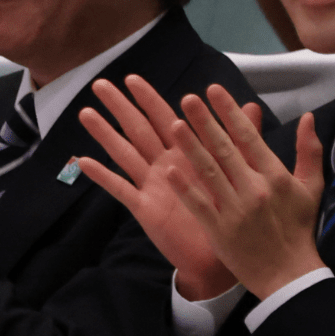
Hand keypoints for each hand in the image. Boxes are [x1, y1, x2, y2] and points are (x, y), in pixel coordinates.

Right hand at [78, 75, 241, 300]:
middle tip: (100, 84)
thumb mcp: (241, 172)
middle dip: (120, 107)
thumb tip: (252, 105)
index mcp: (186, 153)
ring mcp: (152, 186)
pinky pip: (121, 189)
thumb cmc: (231, 213)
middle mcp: (165, 165)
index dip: (149, 98)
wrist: (222, 258)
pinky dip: (103, 176)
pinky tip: (83, 161)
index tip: (132, 78)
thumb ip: (243, 139)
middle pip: (138, 129)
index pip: (164, 117)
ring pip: (125, 153)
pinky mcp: (146, 209)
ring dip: (105, 133)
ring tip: (85, 113)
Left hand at [167, 85, 325, 298]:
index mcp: (275, 176)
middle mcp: (254, 189)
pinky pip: (200, 205)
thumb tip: (307, 116)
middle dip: (206, 122)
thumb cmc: (299, 229)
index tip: (214, 90)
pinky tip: (169, 169)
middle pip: (225, 150)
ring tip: (174, 124)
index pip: (249, 137)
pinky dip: (185, 187)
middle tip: (188, 98)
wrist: (289, 275)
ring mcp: (236, 210)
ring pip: (210, 172)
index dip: (230, 113)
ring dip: (191, 148)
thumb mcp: (311, 188)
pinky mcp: (220, 231)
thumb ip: (308, 150)